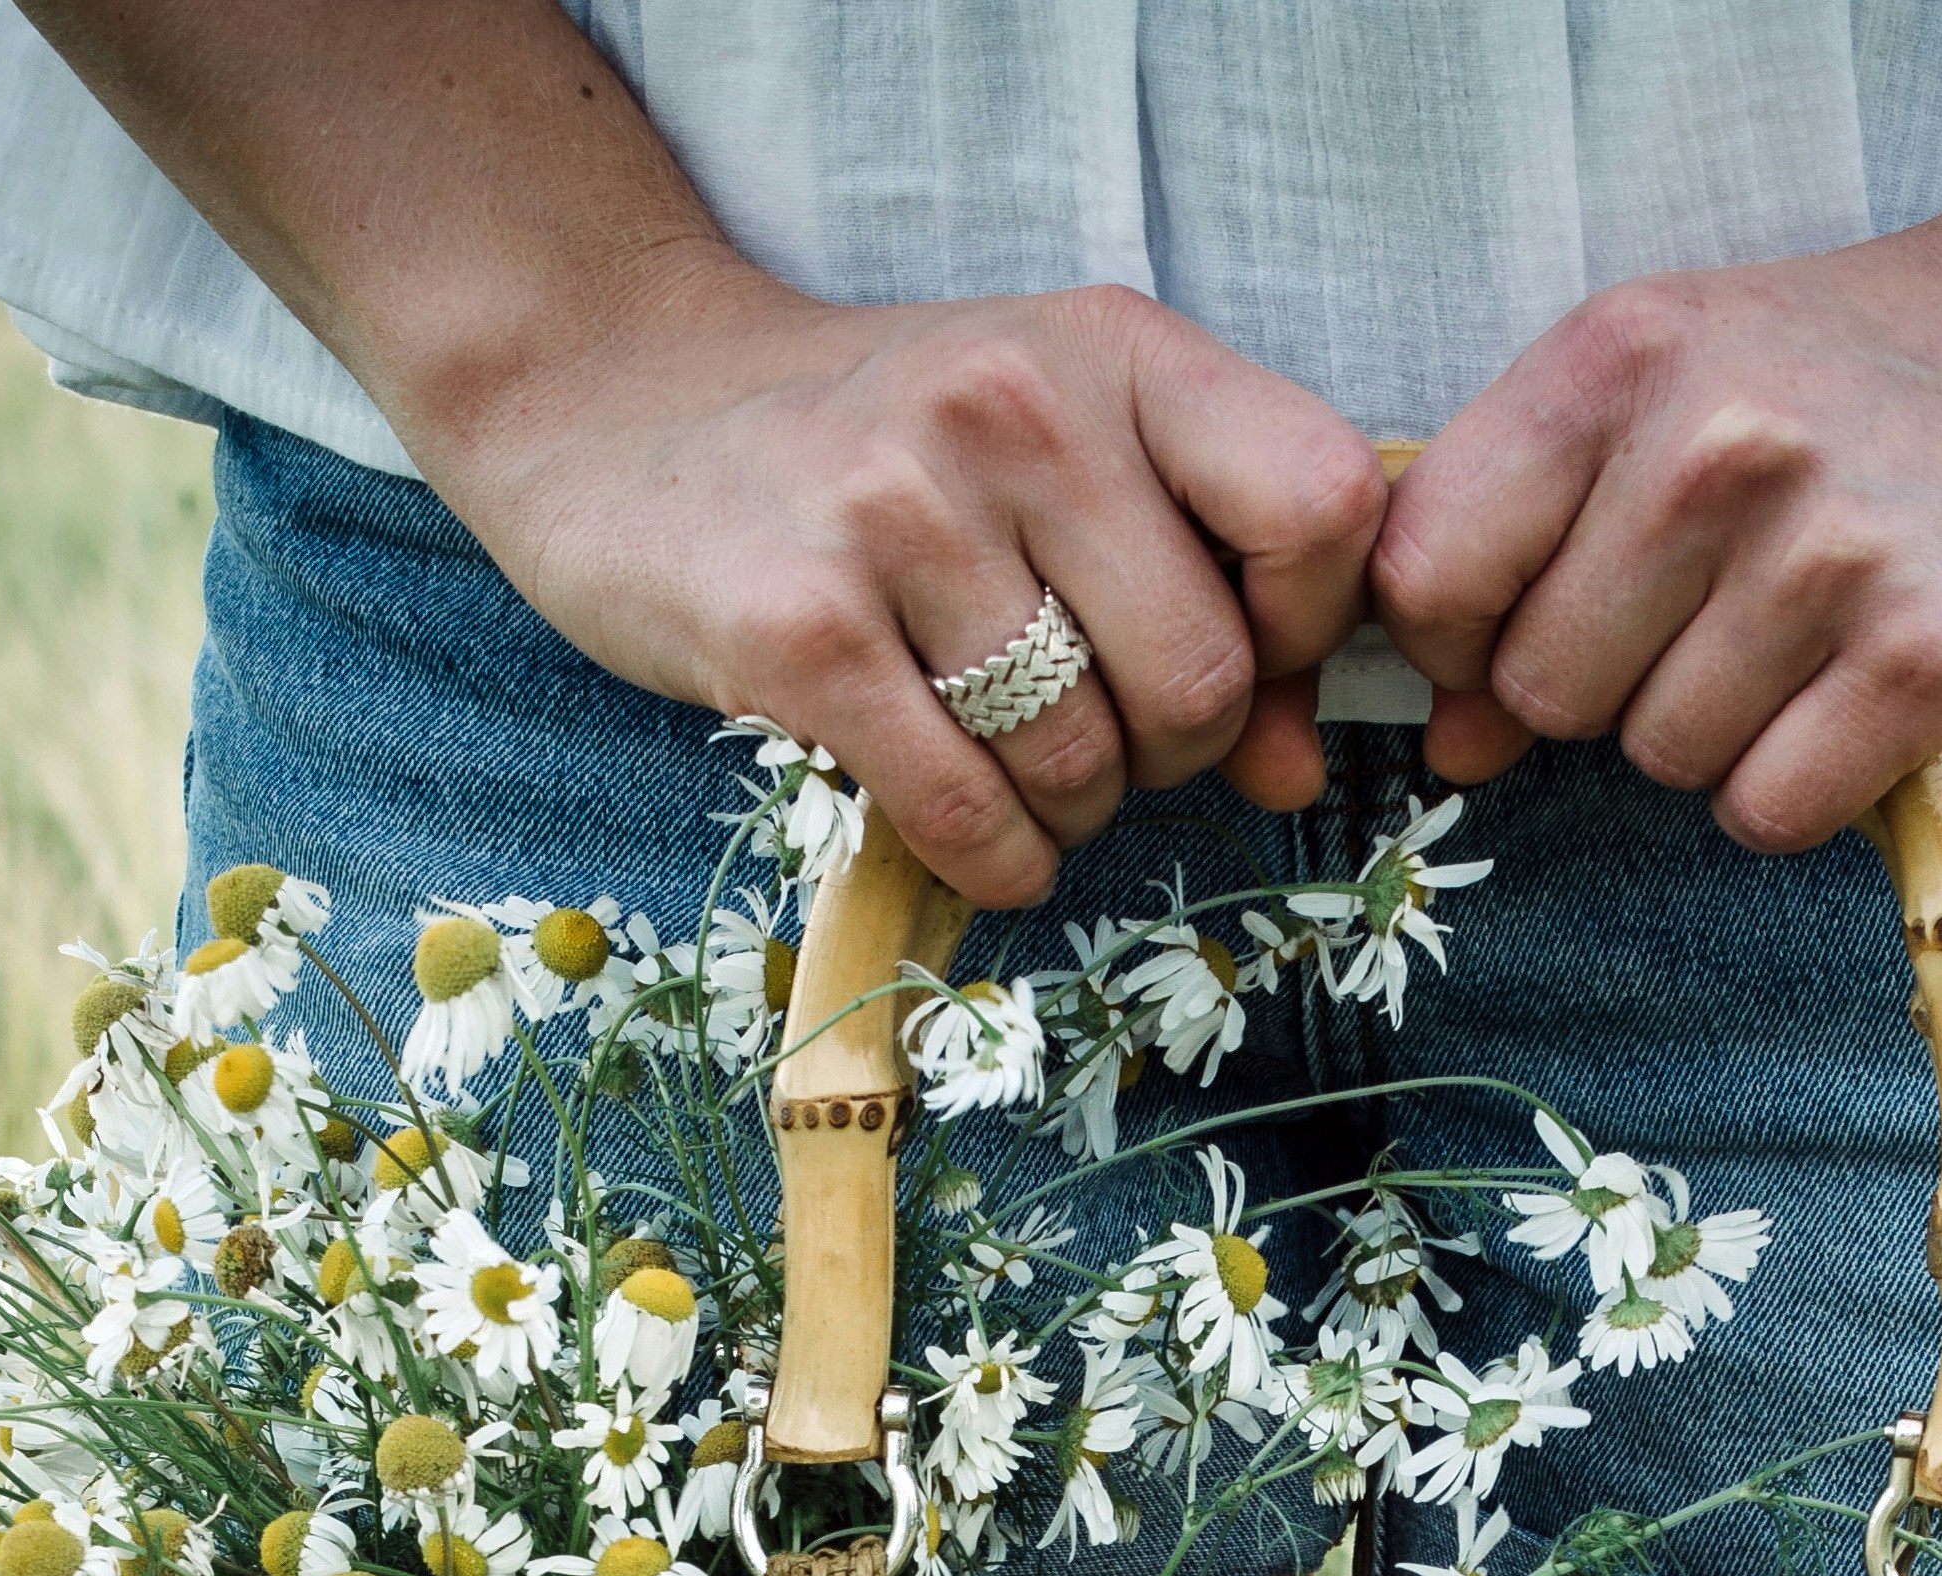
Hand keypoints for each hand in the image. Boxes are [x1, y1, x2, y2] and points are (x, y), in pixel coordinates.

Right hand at [419, 260, 1387, 904]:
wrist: (619, 407)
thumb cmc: (885, 456)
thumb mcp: (1064, 469)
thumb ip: (1206, 596)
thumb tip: (1297, 768)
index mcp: (1113, 350)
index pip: (1322, 505)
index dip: (1304, 628)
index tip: (1238, 655)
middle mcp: (1013, 406)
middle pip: (1201, 679)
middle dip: (1165, 754)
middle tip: (1092, 732)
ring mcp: (898, 513)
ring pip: (1084, 762)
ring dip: (1065, 809)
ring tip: (1004, 756)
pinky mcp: (799, 629)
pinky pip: (969, 815)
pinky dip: (996, 860)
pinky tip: (973, 829)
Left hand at [1370, 202, 1941, 855]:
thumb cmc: (1861, 375)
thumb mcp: (1675, 390)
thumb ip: (1534, 542)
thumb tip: (1450, 742)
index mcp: (1621, 356)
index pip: (1430, 572)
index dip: (1463, 637)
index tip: (1535, 623)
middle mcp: (1713, 446)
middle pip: (1547, 693)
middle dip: (1615, 686)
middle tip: (1724, 609)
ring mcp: (1826, 555)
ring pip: (1663, 760)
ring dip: (1724, 733)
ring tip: (1813, 630)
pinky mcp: (1930, 658)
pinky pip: (1770, 810)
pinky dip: (1805, 785)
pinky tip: (1861, 692)